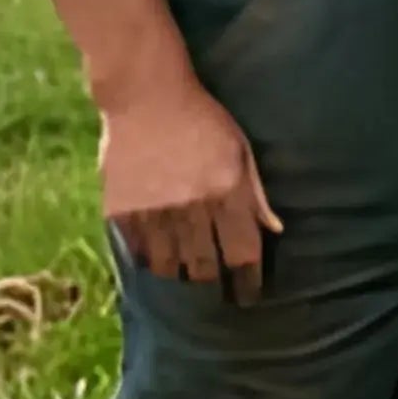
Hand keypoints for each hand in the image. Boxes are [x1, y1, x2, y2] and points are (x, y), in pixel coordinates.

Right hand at [100, 74, 281, 303]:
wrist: (146, 96)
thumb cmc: (203, 119)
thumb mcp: (240, 148)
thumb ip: (256, 193)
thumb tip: (275, 231)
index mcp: (226, 190)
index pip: (242, 252)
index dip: (248, 280)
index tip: (251, 296)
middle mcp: (191, 207)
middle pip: (206, 269)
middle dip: (217, 290)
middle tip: (221, 302)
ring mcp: (153, 213)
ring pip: (171, 269)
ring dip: (184, 281)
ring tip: (193, 289)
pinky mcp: (122, 214)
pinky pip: (140, 255)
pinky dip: (153, 265)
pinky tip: (162, 268)